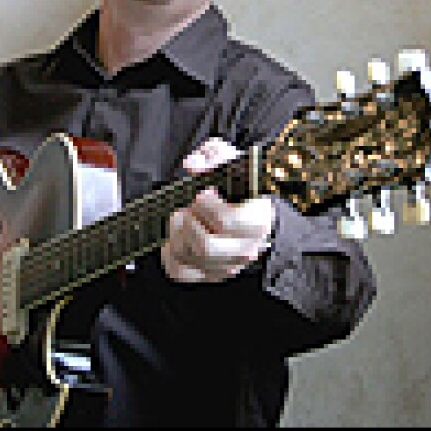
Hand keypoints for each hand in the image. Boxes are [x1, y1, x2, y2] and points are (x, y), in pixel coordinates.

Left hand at [161, 137, 274, 282]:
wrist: (242, 213)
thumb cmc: (236, 187)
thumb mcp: (230, 162)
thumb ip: (214, 155)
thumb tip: (193, 165)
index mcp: (258, 221)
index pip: (227, 222)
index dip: (207, 206)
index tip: (203, 193)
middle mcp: (246, 250)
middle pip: (206, 246)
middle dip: (190, 222)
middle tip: (191, 207)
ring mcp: (228, 267)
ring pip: (190, 256)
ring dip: (179, 232)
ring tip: (186, 217)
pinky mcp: (208, 275)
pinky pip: (180, 271)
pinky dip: (171, 250)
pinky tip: (178, 234)